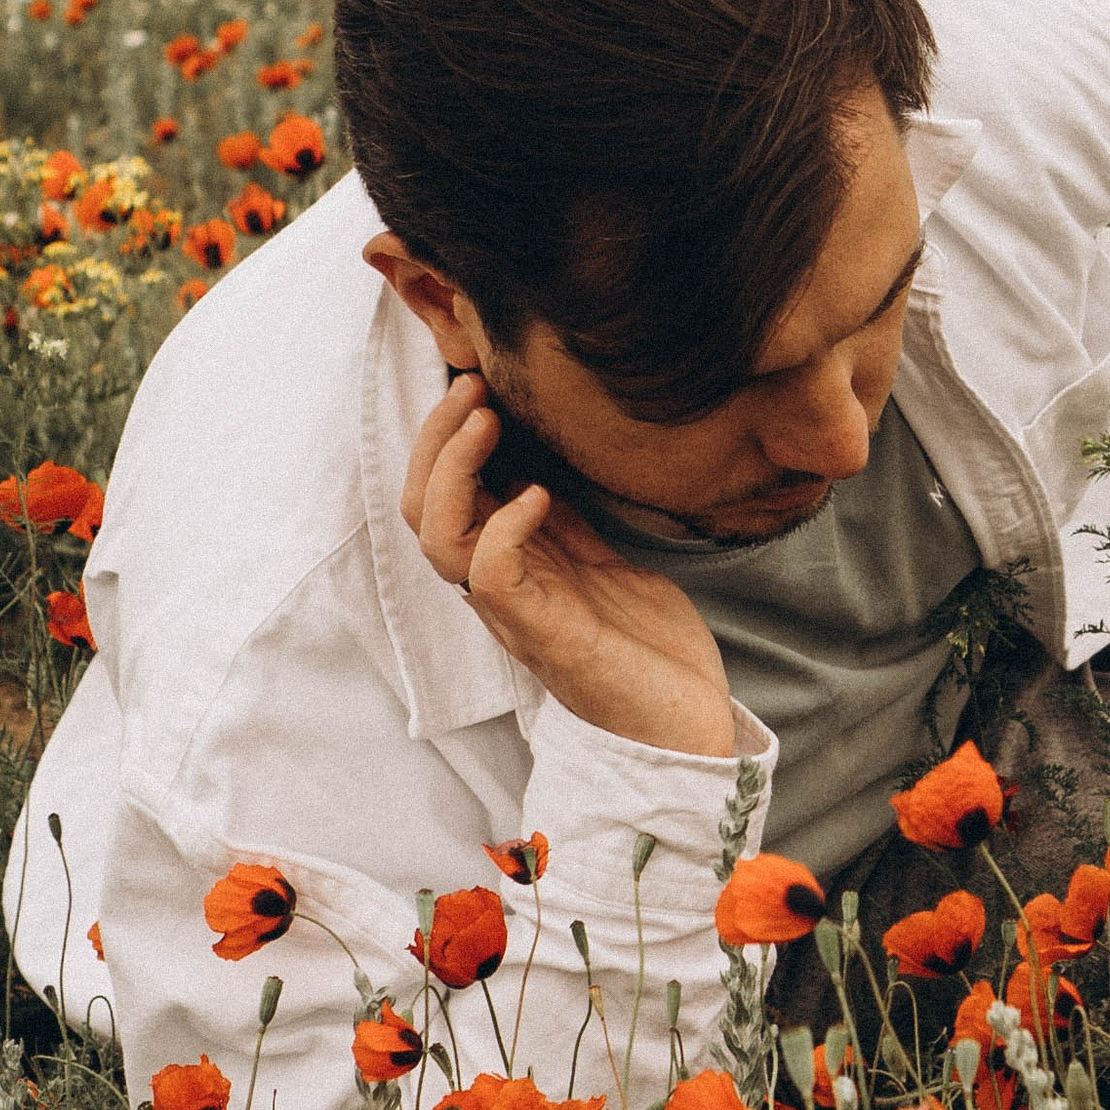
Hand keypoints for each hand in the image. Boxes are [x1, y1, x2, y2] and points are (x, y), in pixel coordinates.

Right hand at [401, 374, 740, 761]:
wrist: (689, 724)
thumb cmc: (649, 650)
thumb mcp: (605, 564)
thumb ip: (566, 526)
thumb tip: (538, 468)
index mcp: (509, 567)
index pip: (441, 498)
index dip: (445, 438)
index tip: (478, 384)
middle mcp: (498, 589)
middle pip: (421, 509)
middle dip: (435, 440)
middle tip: (470, 387)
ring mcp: (516, 612)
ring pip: (437, 538)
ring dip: (453, 469)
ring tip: (487, 421)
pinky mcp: (545, 633)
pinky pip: (490, 575)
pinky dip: (503, 526)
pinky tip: (534, 492)